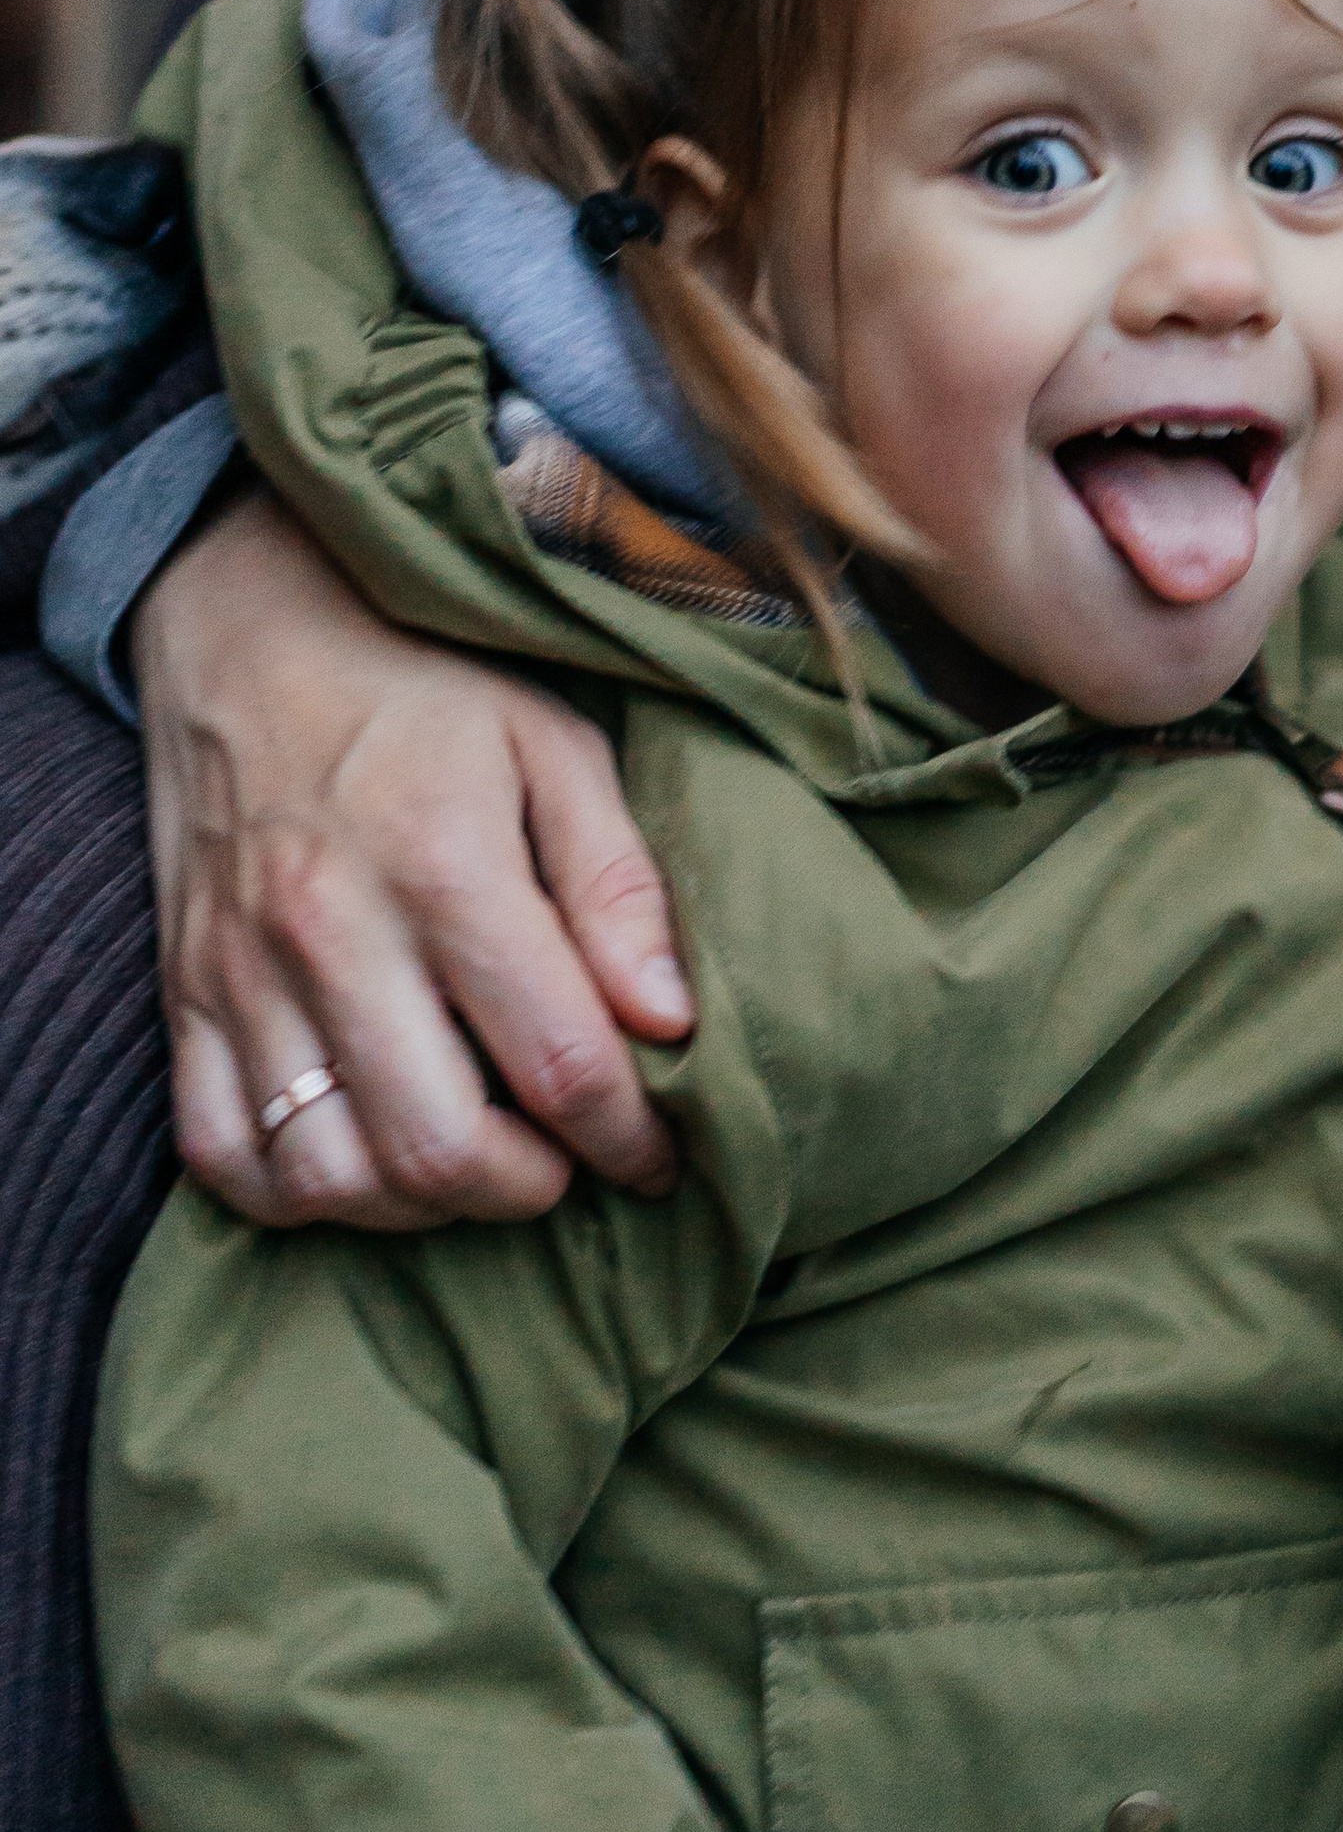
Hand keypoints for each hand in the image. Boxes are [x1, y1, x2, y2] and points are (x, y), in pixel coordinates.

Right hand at [136, 484, 694, 1228]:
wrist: (246, 625)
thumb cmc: (425, 687)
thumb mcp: (554, 745)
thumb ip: (618, 885)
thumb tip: (671, 1022)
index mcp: (444, 866)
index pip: (559, 1063)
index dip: (629, 1139)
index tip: (658, 1156)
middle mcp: (331, 933)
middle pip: (441, 1149)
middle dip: (532, 1189)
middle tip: (569, 1164)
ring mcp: (241, 974)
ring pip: (330, 1176)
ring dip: (423, 1207)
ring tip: (480, 1159)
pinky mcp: (182, 996)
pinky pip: (222, 1155)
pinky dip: (299, 1193)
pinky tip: (368, 1160)